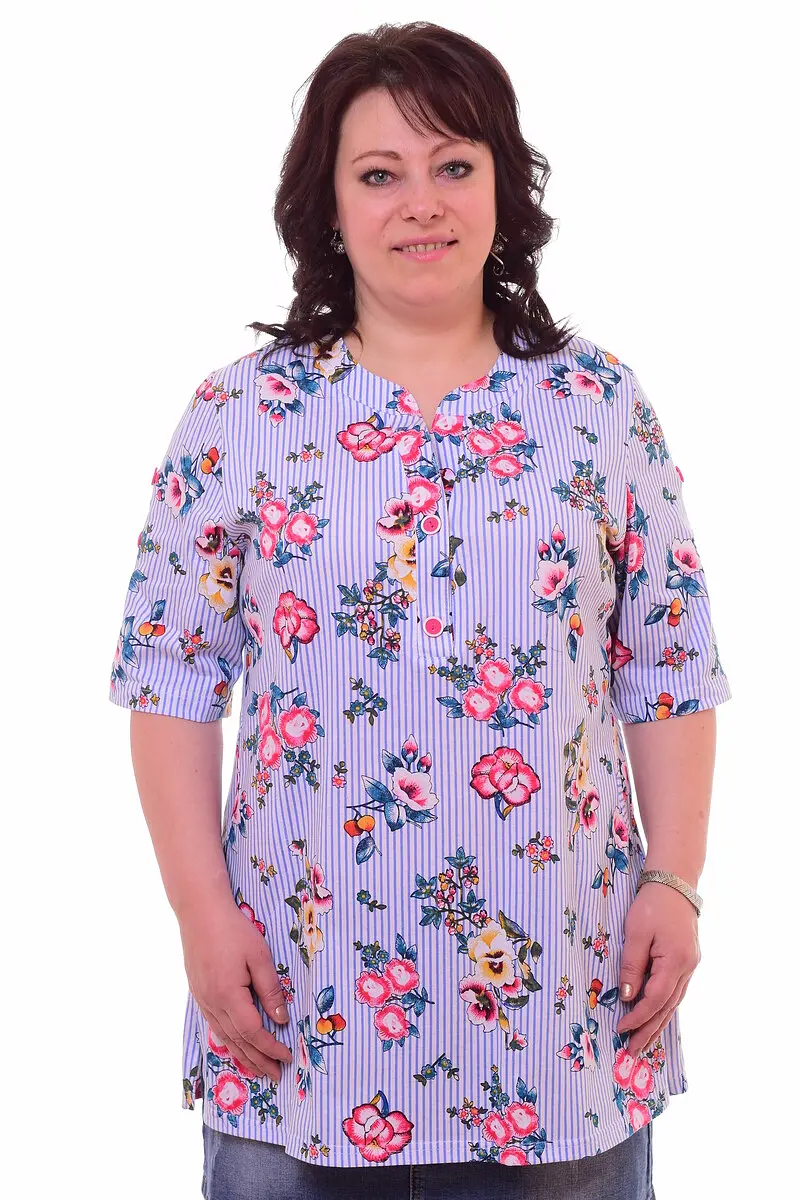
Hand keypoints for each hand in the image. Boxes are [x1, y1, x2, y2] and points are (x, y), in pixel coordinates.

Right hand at [179, 899, 293, 1083]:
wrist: (199, 912)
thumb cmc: (233, 930)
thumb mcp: (259, 957)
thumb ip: (271, 990)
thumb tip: (281, 1020)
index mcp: (228, 996)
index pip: (253, 1033)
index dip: (271, 1048)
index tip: (286, 1057)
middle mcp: (212, 1003)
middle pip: (238, 1041)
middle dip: (258, 1060)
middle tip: (276, 1075)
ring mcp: (202, 1000)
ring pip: (224, 1036)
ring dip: (242, 1055)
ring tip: (258, 1069)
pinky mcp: (198, 993)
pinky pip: (215, 1025)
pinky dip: (229, 1040)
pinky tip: (236, 1044)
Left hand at [616, 881, 699, 1057]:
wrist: (675, 883)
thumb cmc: (651, 905)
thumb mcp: (636, 933)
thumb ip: (632, 965)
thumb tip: (628, 997)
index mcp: (676, 962)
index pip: (655, 1000)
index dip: (638, 1017)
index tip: (621, 1028)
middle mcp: (687, 969)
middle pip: (667, 1008)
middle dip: (649, 1031)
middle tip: (633, 1053)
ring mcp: (690, 966)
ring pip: (673, 1003)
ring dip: (658, 1024)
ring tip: (643, 1043)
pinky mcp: (687, 962)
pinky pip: (675, 992)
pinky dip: (664, 1008)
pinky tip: (656, 1018)